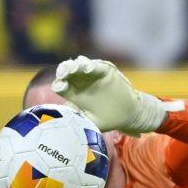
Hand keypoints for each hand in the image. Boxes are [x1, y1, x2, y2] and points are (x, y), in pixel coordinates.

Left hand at [52, 56, 168, 134]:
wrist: (128, 114)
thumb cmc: (107, 119)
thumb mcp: (90, 123)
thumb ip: (78, 120)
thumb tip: (65, 120)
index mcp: (74, 94)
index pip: (61, 85)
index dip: (59, 84)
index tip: (61, 87)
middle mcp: (80, 82)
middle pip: (67, 72)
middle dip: (64, 70)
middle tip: (63, 73)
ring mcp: (92, 75)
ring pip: (80, 65)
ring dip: (76, 65)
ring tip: (75, 68)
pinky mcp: (105, 71)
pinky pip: (98, 66)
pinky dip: (93, 65)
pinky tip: (88, 68)